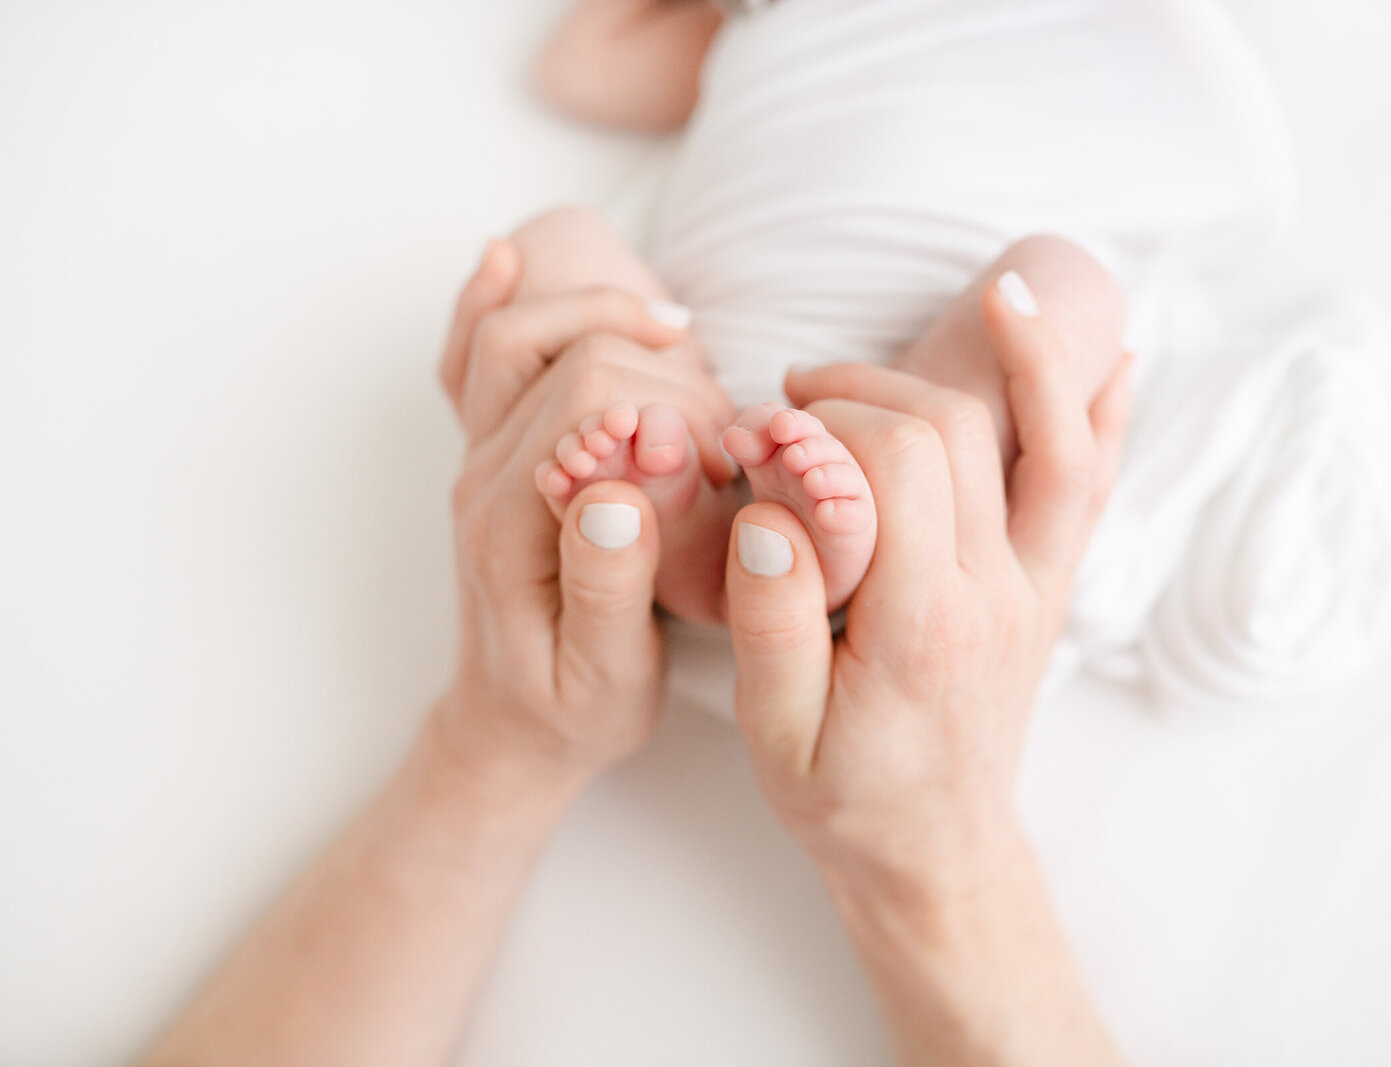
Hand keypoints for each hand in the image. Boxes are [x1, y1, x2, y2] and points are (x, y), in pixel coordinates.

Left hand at [437, 240, 734, 786]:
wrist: (512, 729)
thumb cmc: (572, 711)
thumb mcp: (608, 680)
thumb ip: (610, 588)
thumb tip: (615, 491)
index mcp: (512, 527)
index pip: (590, 402)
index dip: (670, 410)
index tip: (720, 466)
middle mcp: (484, 477)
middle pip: (569, 351)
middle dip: (661, 372)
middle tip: (721, 443)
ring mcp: (480, 458)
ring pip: (523, 333)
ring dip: (608, 320)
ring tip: (684, 346)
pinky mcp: (492, 452)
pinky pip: (473, 355)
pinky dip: (492, 302)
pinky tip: (512, 259)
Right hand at [724, 277, 1131, 892]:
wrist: (930, 850)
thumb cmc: (845, 795)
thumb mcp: (776, 732)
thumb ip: (770, 620)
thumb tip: (770, 511)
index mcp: (923, 625)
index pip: (894, 467)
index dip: (826, 427)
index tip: (763, 439)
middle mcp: (996, 594)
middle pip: (956, 434)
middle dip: (872, 389)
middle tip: (798, 396)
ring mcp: (1035, 589)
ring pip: (1054, 447)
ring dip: (1029, 361)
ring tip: (1001, 296)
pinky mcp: (1048, 590)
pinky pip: (1089, 491)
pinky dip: (1101, 418)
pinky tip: (1111, 358)